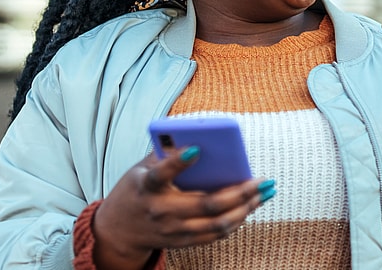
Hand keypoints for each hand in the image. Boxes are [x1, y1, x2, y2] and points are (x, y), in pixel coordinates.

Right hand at [92, 149, 274, 269]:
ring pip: (217, 224)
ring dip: (245, 209)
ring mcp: (173, 230)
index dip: (178, 162)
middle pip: (206, 204)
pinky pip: (215, 234)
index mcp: (147, 187)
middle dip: (239, 192)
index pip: (161, 174)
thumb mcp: (142, 168)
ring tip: (264, 193)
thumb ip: (167, 155)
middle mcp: (161, 211)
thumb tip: (199, 138)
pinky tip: (249, 207)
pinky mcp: (182, 242)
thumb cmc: (136, 189)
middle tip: (262, 180)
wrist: (118, 230)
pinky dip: (236, 221)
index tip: (196, 148)